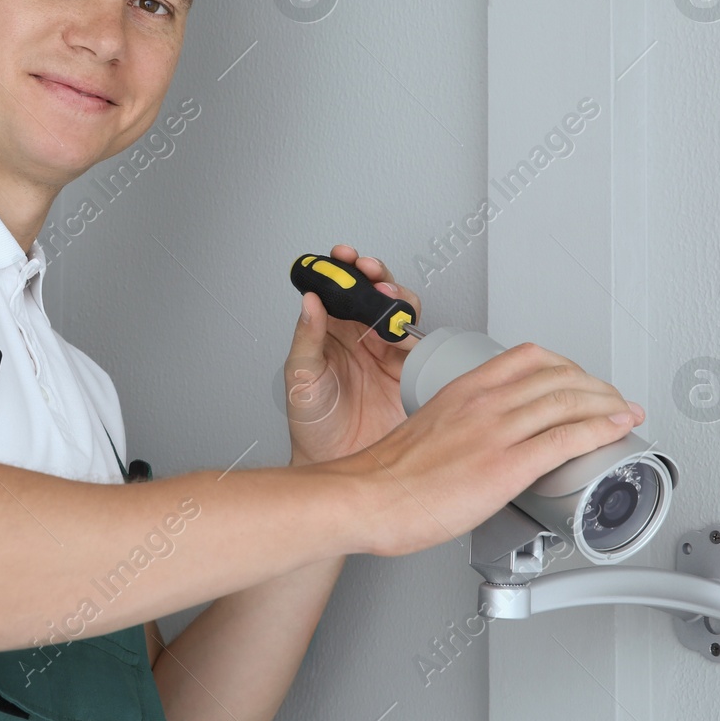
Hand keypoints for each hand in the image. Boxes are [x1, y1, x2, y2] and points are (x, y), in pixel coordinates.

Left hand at [281, 244, 421, 465]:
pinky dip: (416, 329)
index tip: (343, 256)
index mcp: (329, 333)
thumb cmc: (312, 426)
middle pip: (374, 294)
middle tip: (372, 273)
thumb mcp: (301, 377)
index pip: (338, 290)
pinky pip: (418, 342)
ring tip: (389, 299)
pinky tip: (407, 330)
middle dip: (376, 276)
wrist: (337, 464)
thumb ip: (306, 338)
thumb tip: (307, 301)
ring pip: (399, 312)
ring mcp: (385, 353)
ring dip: (397, 298)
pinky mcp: (408, 371)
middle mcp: (358, 338)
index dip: (343, 269)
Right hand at [344, 341, 645, 556]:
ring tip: (625, 413)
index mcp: (463, 390)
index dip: (566, 365)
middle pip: (557, 375)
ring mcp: (496, 431)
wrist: (366, 497)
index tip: (580, 378)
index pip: (527, 357)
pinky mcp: (506, 466)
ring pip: (568, 401)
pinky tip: (617, 430)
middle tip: (612, 398)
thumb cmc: (387, 475)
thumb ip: (457, 428)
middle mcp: (483, 402)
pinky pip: (566, 438)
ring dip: (607, 404)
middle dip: (596, 385)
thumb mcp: (426, 429)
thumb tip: (476, 447)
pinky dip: (600, 429)